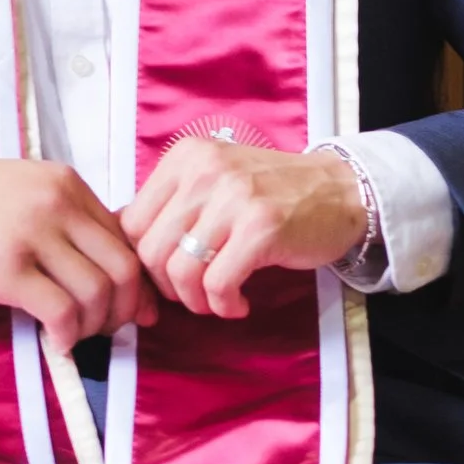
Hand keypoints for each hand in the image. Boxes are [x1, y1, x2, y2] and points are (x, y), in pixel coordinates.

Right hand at [0, 157, 157, 344]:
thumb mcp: (27, 196)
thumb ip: (71, 224)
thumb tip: (122, 279)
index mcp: (67, 184)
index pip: (124, 238)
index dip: (137, 281)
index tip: (134, 308)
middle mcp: (57, 204)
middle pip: (122, 267)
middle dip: (125, 309)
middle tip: (110, 329)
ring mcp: (33, 235)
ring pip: (97, 293)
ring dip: (95, 326)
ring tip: (75, 335)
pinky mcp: (7, 269)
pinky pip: (61, 311)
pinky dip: (68, 336)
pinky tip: (57, 343)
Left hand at [123, 137, 365, 319]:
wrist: (339, 191)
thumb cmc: (272, 194)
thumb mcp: (214, 182)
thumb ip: (172, 206)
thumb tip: (123, 247)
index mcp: (185, 158)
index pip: (132, 223)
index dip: (143, 262)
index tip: (167, 278)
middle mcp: (205, 171)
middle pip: (151, 252)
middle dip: (167, 288)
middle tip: (194, 294)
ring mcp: (234, 198)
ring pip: (180, 271)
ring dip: (195, 301)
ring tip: (217, 301)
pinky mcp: (261, 229)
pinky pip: (218, 284)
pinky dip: (223, 305)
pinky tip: (238, 304)